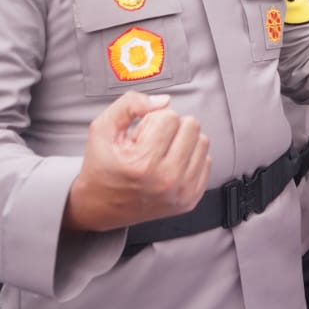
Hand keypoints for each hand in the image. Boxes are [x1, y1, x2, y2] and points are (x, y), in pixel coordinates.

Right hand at [63, 92, 211, 232]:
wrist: (101, 207)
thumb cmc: (102, 168)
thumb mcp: (102, 129)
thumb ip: (129, 105)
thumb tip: (163, 101)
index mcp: (143, 164)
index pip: (170, 117)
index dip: (152, 121)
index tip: (139, 137)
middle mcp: (166, 180)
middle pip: (191, 126)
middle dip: (171, 128)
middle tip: (151, 144)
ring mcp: (182, 192)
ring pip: (203, 142)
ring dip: (183, 142)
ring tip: (160, 155)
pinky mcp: (191, 198)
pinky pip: (207, 161)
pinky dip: (190, 159)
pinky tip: (170, 165)